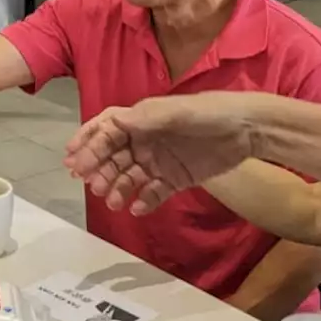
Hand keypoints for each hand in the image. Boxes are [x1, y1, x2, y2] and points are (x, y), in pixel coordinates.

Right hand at [63, 93, 259, 215]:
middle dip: (98, 170)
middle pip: (112, 157)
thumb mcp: (177, 112)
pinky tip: (136, 208)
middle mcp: (143, 141)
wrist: (248, 130)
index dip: (87, 144)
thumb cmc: (209, 113)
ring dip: (116, 188)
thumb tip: (113, 122)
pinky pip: (152, 192)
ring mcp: (158, 161)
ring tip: (112, 201)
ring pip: (128, 177)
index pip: (105, 132)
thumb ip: (145, 119)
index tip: (73, 160)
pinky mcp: (174, 179)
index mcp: (140, 120)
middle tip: (91, 185)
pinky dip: (143, 201)